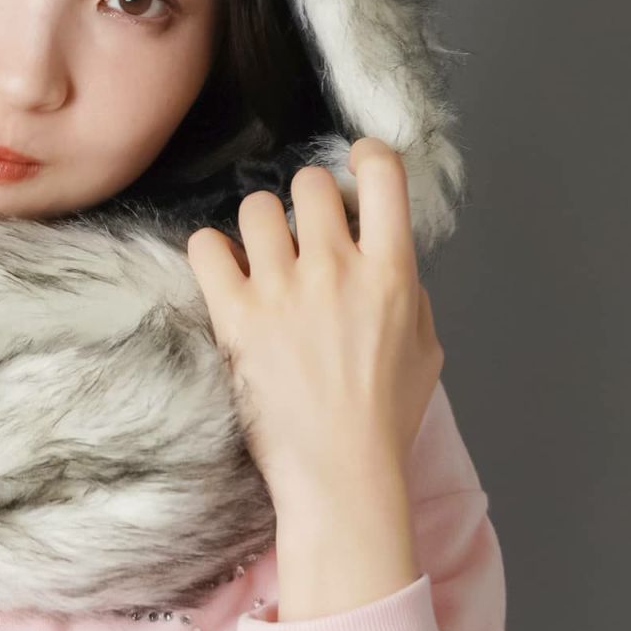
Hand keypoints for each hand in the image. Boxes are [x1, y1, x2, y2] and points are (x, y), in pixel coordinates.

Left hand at [185, 138, 443, 506]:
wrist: (340, 474)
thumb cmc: (386, 417)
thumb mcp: (425, 347)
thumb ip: (404, 287)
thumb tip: (380, 250)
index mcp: (391, 272)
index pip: (384, 175)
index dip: (367, 156)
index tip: (354, 163)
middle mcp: (336, 267)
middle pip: (310, 182)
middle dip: (306, 200)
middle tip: (303, 234)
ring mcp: (282, 288)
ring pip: (256, 207)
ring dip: (259, 227)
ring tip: (262, 260)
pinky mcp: (235, 314)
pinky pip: (206, 245)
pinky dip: (212, 252)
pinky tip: (225, 273)